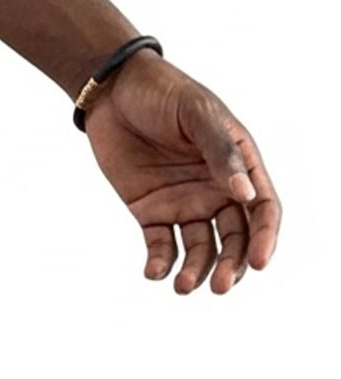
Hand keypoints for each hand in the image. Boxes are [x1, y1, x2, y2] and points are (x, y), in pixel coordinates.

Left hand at [84, 52, 280, 293]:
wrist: (114, 92)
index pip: (262, 209)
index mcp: (239, 165)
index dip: (264, 238)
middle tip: (219, 287)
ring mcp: (184, 203)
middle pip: (233, 238)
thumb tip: (243, 195)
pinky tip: (154, 273)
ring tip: (182, 286)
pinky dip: (160, 263)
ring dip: (196, 271)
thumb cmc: (164, 93)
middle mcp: (216, 189)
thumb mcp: (198, 115)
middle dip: (230, 265)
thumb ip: (220, 153)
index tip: (259, 263)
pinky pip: (161, 246)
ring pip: (199, 249)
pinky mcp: (151, 212)